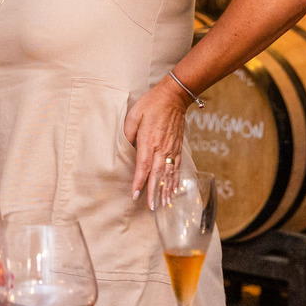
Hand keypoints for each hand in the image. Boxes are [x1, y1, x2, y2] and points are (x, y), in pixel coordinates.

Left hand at [123, 78, 190, 207]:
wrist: (173, 97)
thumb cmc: (151, 104)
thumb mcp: (133, 115)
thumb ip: (128, 134)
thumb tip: (127, 148)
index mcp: (148, 141)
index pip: (143, 166)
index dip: (139, 182)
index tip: (135, 194)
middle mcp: (161, 148)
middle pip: (157, 174)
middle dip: (154, 192)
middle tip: (152, 208)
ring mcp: (172, 148)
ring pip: (169, 173)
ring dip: (166, 189)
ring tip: (164, 204)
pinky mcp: (178, 147)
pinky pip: (177, 167)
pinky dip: (175, 180)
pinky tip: (174, 189)